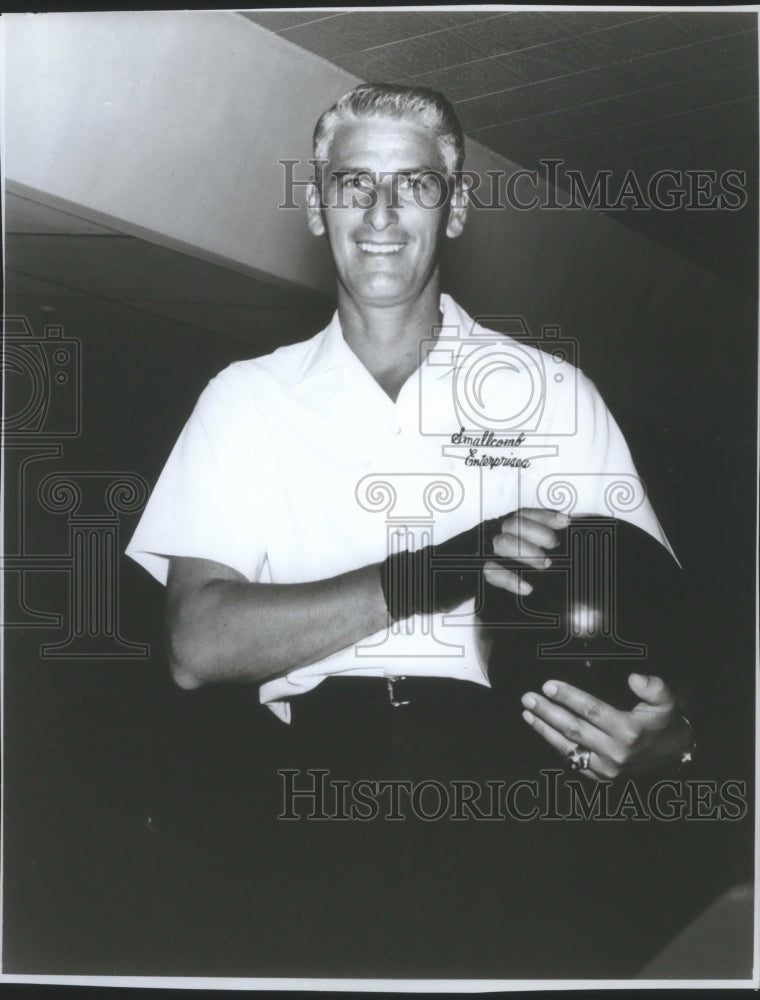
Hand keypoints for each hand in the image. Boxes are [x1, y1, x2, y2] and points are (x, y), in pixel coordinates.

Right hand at [483, 507, 568, 596]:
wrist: (462, 574)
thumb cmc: (501, 559)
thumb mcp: (516, 544)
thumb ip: (534, 539)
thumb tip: (561, 534)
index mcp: (506, 524)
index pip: (525, 513)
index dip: (545, 516)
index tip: (564, 521)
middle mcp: (496, 532)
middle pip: (516, 523)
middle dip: (539, 532)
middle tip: (555, 546)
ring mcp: (486, 548)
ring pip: (504, 542)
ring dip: (527, 552)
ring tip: (546, 564)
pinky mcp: (479, 567)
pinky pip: (492, 570)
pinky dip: (511, 579)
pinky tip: (527, 588)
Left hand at [520, 673, 692, 780]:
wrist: (674, 755)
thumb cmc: (665, 723)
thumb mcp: (666, 701)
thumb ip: (653, 687)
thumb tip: (634, 677)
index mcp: (628, 730)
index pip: (591, 710)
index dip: (568, 697)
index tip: (548, 685)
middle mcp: (615, 751)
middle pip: (573, 728)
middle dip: (547, 711)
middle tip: (528, 697)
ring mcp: (607, 768)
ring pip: (567, 747)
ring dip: (544, 729)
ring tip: (527, 712)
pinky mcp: (601, 777)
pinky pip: (573, 761)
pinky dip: (555, 746)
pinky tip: (542, 730)